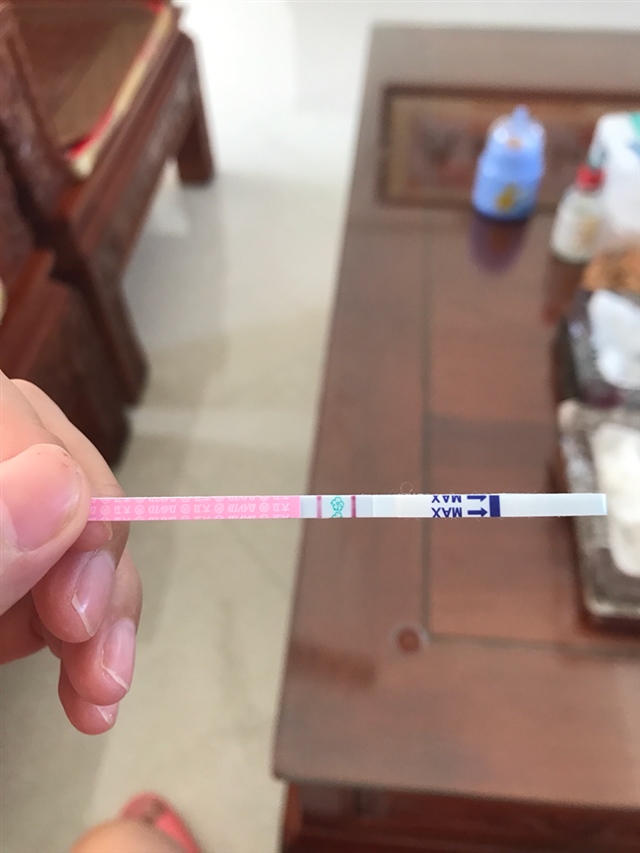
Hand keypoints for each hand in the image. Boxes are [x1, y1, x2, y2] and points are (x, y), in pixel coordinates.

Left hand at [0, 372, 140, 733]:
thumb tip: (58, 491)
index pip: (7, 409)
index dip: (50, 463)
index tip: (80, 558)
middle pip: (55, 460)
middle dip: (93, 550)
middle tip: (85, 627)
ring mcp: (5, 526)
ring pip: (82, 524)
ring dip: (108, 607)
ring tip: (104, 681)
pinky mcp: (16, 575)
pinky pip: (73, 579)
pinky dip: (98, 636)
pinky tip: (96, 687)